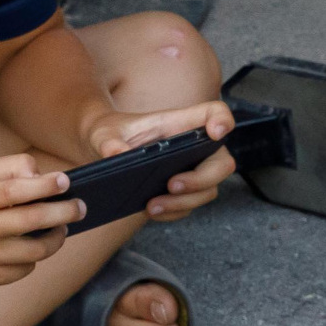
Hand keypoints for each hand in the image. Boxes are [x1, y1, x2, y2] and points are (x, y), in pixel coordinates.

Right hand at [0, 152, 81, 284]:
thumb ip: (14, 167)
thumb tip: (44, 177)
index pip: (13, 191)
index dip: (43, 186)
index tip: (65, 182)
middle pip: (30, 222)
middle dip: (63, 213)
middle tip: (80, 207)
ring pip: (35, 252)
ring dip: (56, 238)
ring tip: (61, 228)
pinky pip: (25, 269)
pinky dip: (35, 257)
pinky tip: (33, 245)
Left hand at [84, 100, 238, 220]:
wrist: (102, 151)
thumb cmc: (109, 134)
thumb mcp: (103, 133)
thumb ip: (108, 141)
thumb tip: (116, 154)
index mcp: (180, 124)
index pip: (215, 113)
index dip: (223, 120)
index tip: (216, 131)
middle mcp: (194, 147)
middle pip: (221, 163)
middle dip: (201, 179)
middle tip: (171, 185)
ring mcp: (192, 170)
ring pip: (208, 190)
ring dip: (184, 201)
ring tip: (152, 206)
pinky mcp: (184, 192)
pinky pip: (190, 206)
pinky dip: (173, 212)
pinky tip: (152, 211)